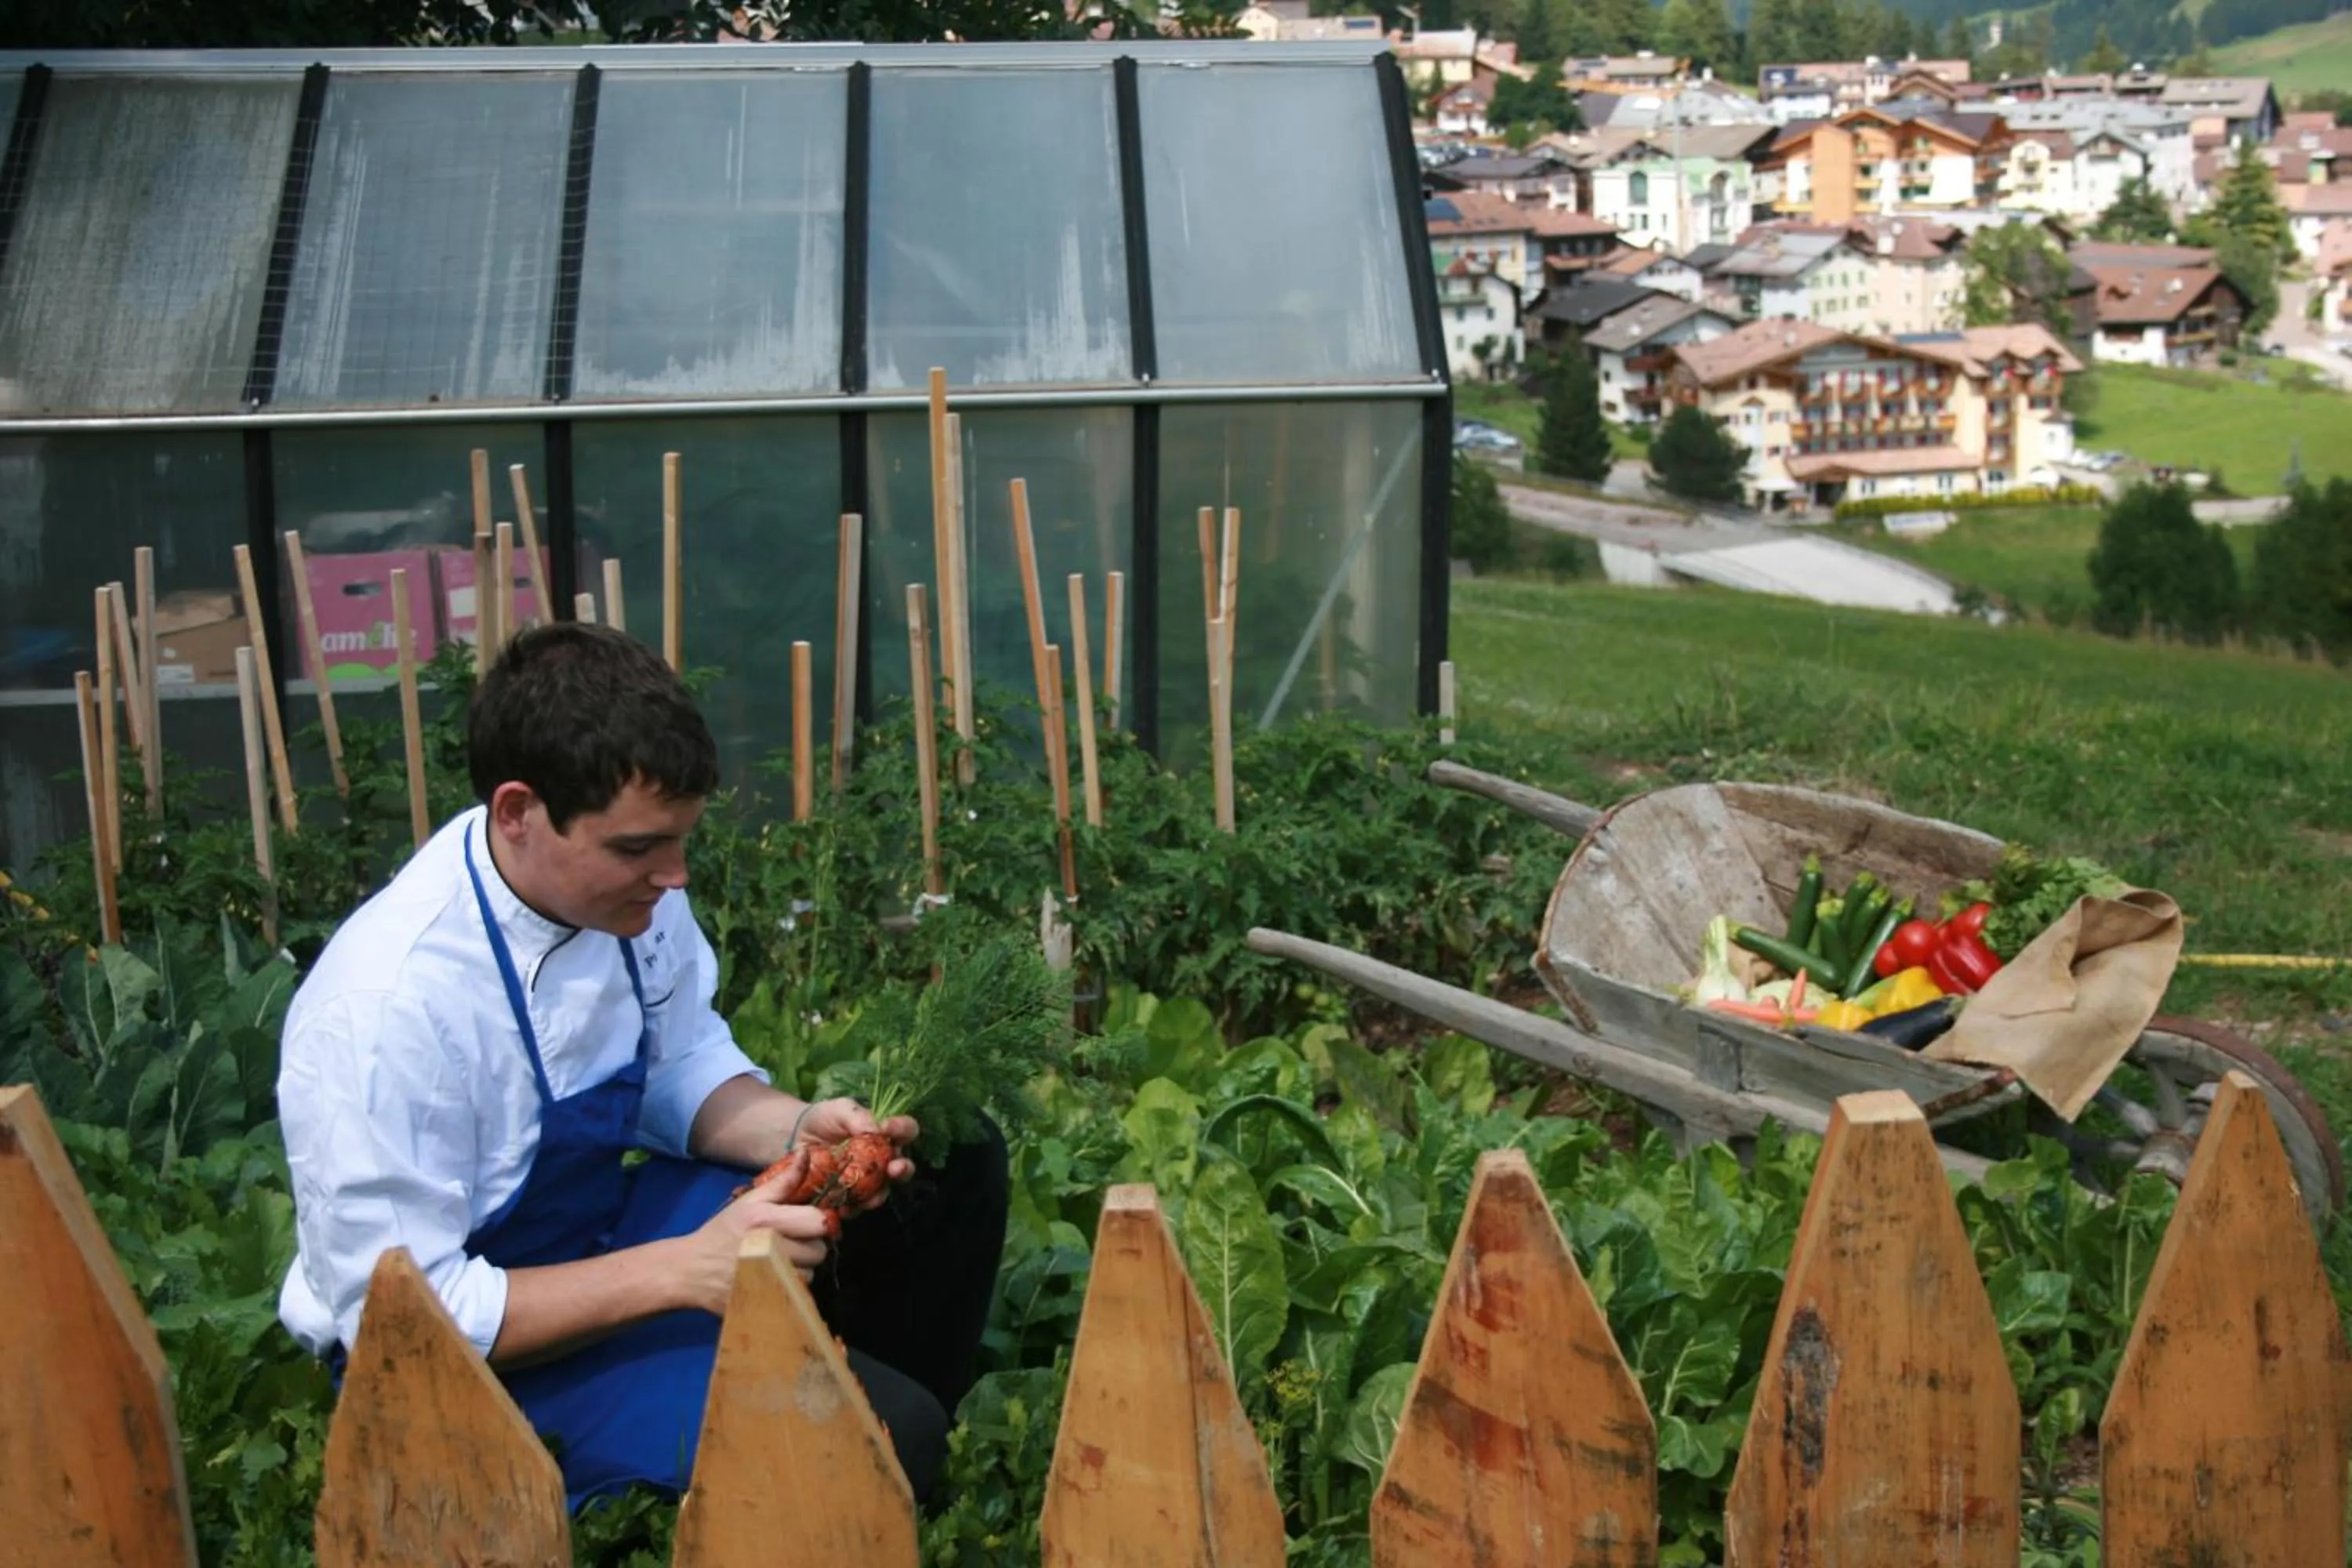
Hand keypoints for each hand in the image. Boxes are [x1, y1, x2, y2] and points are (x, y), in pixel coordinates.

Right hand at [676, 1154, 836, 1308]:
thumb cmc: (723, 1231)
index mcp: (767, 1220)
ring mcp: (768, 1279)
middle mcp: (771, 1250)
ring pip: (811, 1275)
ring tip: (782, 1261)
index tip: (808, 1222)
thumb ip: (783, 1180)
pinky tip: (775, 1277)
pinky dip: (792, 1287)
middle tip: (793, 1242)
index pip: (818, 1222)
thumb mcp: (750, 1201)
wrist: (690, 1270)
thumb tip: (808, 1152)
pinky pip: (797, 1294)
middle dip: (811, 1246)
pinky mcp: (766, 1301)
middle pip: (819, 1251)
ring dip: (802, 1268)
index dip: (819, 1221)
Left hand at [794, 1096, 919, 1211]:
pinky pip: (855, 1207)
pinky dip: (850, 1209)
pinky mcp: (848, 1197)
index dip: (902, 1129)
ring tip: (868, 1197)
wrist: (796, 1137)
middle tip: (894, 1168)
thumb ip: (857, 1115)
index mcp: (886, 1135)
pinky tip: (842, 1208)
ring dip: (877, 1196)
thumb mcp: (840, 1109)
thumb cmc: (825, 1118)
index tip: (887, 1127)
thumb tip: (876, 1130)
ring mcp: (867, 1181)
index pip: (907, 1131)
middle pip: (904, 1168)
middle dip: (902, 1170)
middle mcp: (882, 1160)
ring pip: (881, 1193)